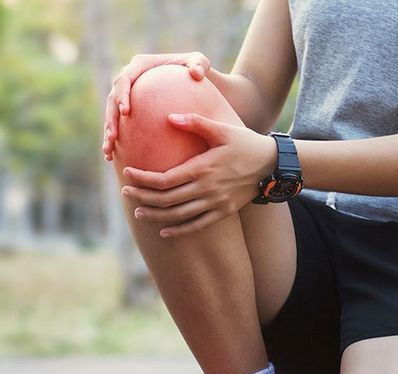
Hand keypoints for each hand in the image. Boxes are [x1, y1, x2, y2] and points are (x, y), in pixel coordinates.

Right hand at [102, 52, 210, 160]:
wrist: (192, 82)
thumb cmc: (197, 70)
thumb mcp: (200, 63)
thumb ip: (199, 64)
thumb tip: (196, 73)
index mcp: (139, 66)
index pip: (125, 79)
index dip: (122, 95)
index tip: (126, 112)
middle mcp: (129, 79)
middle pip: (112, 100)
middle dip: (111, 119)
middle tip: (113, 137)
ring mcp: (127, 96)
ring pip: (111, 115)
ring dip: (108, 133)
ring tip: (108, 151)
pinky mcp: (129, 110)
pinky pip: (119, 126)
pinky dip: (114, 140)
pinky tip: (111, 158)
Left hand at [121, 113, 276, 237]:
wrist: (272, 165)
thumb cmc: (245, 143)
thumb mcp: (222, 129)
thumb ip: (195, 122)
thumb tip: (169, 117)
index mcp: (203, 168)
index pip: (164, 178)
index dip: (143, 179)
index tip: (127, 174)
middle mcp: (206, 189)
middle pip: (167, 199)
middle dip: (143, 197)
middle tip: (125, 193)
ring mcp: (215, 203)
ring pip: (179, 215)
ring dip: (156, 215)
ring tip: (138, 212)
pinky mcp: (223, 212)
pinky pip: (197, 225)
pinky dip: (179, 230)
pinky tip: (164, 232)